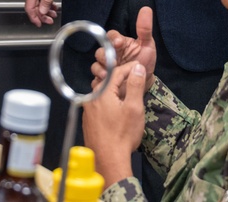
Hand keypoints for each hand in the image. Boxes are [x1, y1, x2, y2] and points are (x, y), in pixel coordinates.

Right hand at [24, 0, 63, 26]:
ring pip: (38, 1)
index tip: (40, 24)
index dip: (35, 17)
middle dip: (42, 14)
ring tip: (54, 12)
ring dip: (45, 8)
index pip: (30, 7)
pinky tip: (53, 5)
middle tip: (50, 20)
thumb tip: (43, 11)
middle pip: (34, 5)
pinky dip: (46, 1)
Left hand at [82, 62, 146, 187]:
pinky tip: (118, 110)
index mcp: (101, 93)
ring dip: (115, 91)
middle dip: (122, 79)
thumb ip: (135, 85)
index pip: (116, 72)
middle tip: (136, 80)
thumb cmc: (122, 135)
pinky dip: (109, 102)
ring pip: (102, 94)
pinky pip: (99, 105)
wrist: (108, 161)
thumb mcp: (134, 108)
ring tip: (128, 94)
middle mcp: (91, 99)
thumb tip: (137, 68)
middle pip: (107, 82)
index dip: (129, 68)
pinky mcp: (88, 121)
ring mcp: (88, 111)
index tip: (140, 66)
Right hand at [92, 7, 156, 93]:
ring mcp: (105, 67)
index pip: (110, 36)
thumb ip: (145, 29)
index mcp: (119, 44)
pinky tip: (104, 84)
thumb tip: (146, 9)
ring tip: (107, 75)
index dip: (112, 38)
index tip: (118, 43)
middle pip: (100, 51)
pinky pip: (96, 81)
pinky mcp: (103, 81)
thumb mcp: (147, 45)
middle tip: (111, 62)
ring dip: (99, 69)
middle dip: (104, 56)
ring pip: (95, 65)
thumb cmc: (145, 62)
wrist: (144, 83)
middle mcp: (110, 54)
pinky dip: (98, 82)